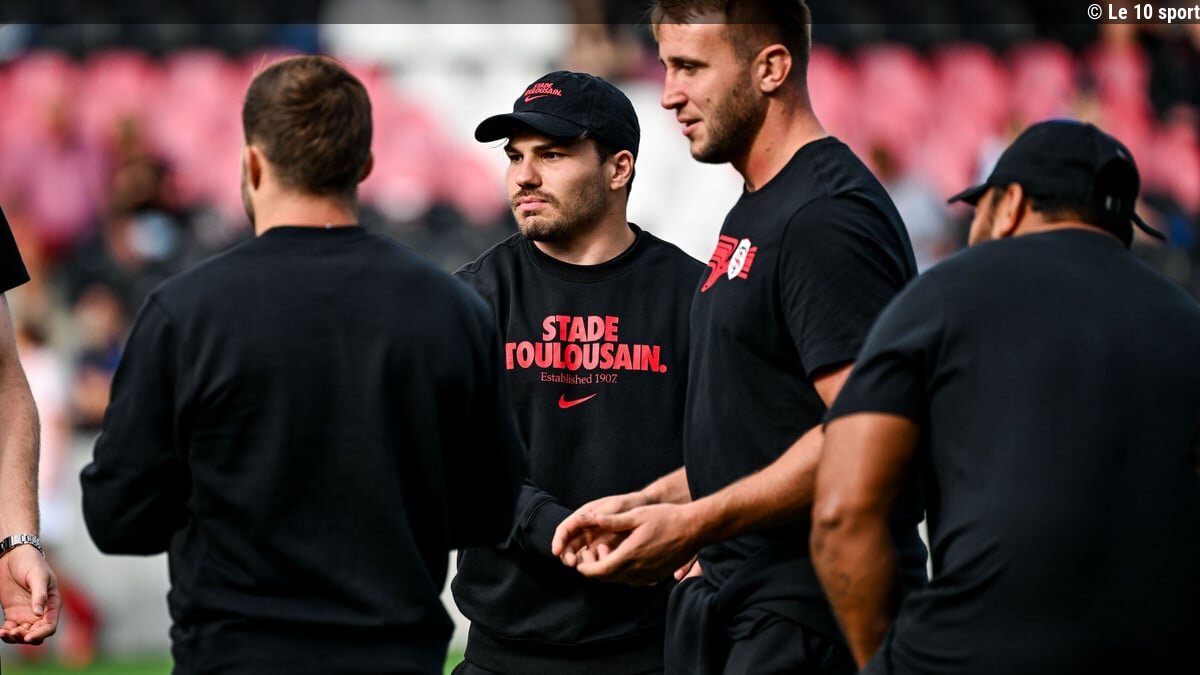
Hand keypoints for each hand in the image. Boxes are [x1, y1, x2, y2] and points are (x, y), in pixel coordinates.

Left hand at [0, 546, 59, 643]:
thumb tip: (38, 614)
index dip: (41, 634)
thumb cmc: (31, 563)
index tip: (28, 637)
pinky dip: (5, 633)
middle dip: (26, 637)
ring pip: (23, 634)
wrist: (14, 555)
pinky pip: (10, 629)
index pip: (49, 625)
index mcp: (52, 604)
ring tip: (3, 633)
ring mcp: (26, 614)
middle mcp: (40, 612)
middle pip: (37, 634)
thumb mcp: (38, 576)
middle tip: (14, 632)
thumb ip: (40, 595)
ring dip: (14, 638)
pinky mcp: (12, 613)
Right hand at [552, 490, 651, 565]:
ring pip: (581, 556)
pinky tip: (602, 569)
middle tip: (572, 563)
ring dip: (582, 563)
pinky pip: (596, 561)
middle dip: (567, 555)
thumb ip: (600, 515)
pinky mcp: (605, 551)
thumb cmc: (629, 505)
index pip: (565, 529)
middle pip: (570, 546)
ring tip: (590, 566)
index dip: (559, 540)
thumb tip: (580, 520)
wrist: (646, 512)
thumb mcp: (615, 507)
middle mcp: (586, 530)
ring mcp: (595, 541)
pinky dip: (596, 566)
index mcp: (584, 516)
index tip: (556, 551)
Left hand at [573, 503, 702, 585]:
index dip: (587, 569)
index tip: (580, 563)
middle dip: (595, 571)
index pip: (600, 570)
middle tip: (590, 557)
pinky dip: (623, 574)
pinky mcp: (656, 577)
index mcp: (630, 554)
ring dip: (610, 572)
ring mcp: (648, 576)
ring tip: (607, 556)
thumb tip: (592, 519)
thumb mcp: (638, 515)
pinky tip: (624, 560)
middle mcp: (638, 570)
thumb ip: (614, 521)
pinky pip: (633, 581)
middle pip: (608, 578)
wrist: (694, 529)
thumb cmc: (667, 518)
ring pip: (620, 580)